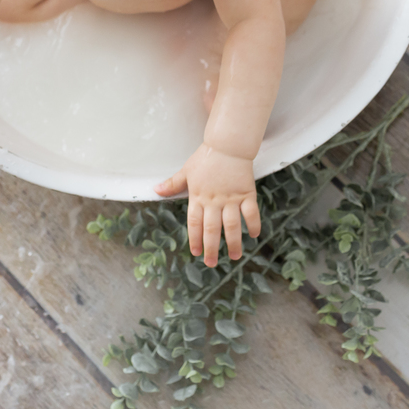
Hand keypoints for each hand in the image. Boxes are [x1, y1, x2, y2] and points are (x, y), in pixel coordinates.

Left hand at [155, 143, 260, 266]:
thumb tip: (155, 190)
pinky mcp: (246, 193)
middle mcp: (214, 200)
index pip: (194, 223)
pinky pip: (251, 212)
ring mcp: (231, 198)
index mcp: (198, 196)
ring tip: (234, 256)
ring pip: (232, 225)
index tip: (196, 252)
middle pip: (212, 228)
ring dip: (233, 241)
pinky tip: (253, 235)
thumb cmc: (206, 158)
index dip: (195, 239)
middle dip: (211, 248)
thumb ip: (172, 184)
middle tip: (211, 263)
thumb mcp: (186, 170)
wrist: (227, 145)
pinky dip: (252, 224)